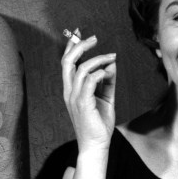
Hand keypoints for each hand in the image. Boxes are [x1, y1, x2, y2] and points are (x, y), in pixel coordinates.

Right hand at [61, 28, 115, 150]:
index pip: (66, 63)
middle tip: (94, 38)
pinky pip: (89, 82)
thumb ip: (107, 82)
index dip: (70, 46)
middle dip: (80, 46)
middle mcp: (69, 92)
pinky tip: (109, 73)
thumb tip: (111, 64)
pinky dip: (100, 73)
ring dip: (98, 59)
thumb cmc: (99, 123)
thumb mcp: (105, 98)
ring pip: (81, 69)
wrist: (97, 145)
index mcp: (71, 90)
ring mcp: (74, 98)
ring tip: (111, 57)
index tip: (78, 33)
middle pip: (67, 61)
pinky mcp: (83, 104)